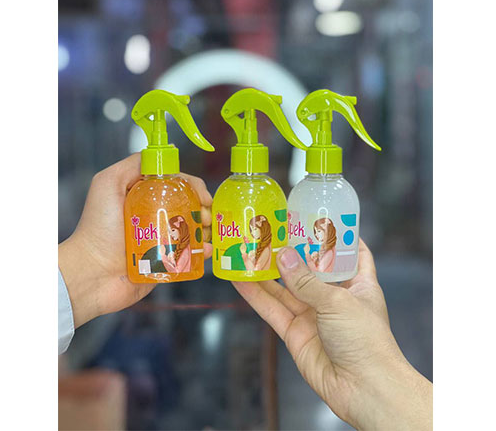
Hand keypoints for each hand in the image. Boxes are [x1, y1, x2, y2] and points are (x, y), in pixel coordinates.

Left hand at [58, 153, 212, 328]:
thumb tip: (163, 154)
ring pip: (193, 230)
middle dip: (204, 209)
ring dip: (206, 230)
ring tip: (207, 234)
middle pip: (189, 207)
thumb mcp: (108, 183)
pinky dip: (203, 252)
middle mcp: (154, 217)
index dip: (193, 187)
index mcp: (144, 198)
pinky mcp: (166, 262)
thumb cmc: (97, 227)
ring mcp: (161, 241)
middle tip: (206, 217)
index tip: (203, 195)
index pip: (176, 185)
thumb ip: (132, 164)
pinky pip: (190, 255)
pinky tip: (206, 251)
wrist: (92, 273)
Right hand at [233, 240, 431, 430]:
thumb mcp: (338, 301)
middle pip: (309, 267)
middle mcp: (334, 296)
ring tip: (247, 249)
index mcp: (357, 283)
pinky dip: (255, 295)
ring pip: (285, 287)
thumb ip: (306, 280)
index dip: (337, 236)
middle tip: (271, 230)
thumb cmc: (366, 340)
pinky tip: (240, 279)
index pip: (350, 252)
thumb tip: (282, 255)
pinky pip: (272, 309)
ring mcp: (313, 314)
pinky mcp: (295, 332)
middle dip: (291, 250)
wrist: (363, 389)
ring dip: (266, 270)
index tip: (320, 218)